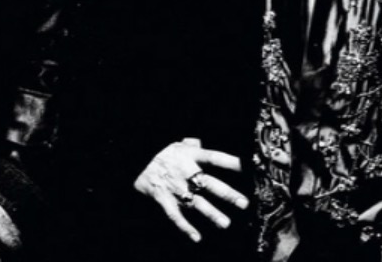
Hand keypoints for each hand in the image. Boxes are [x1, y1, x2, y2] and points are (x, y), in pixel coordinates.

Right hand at [133, 137, 248, 241]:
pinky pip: (175, 215)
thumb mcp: (177, 143)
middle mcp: (185, 172)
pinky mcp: (163, 199)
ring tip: (225, 224)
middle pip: (210, 183)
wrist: (132, 159)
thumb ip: (192, 144)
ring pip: (195, 202)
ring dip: (211, 213)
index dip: (231, 162)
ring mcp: (175, 187)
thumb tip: (202, 142)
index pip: (214, 157)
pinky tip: (197, 238)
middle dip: (227, 194)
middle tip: (243, 203)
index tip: (248, 167)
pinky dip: (185, 227)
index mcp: (190, 155)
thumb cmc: (158, 151)